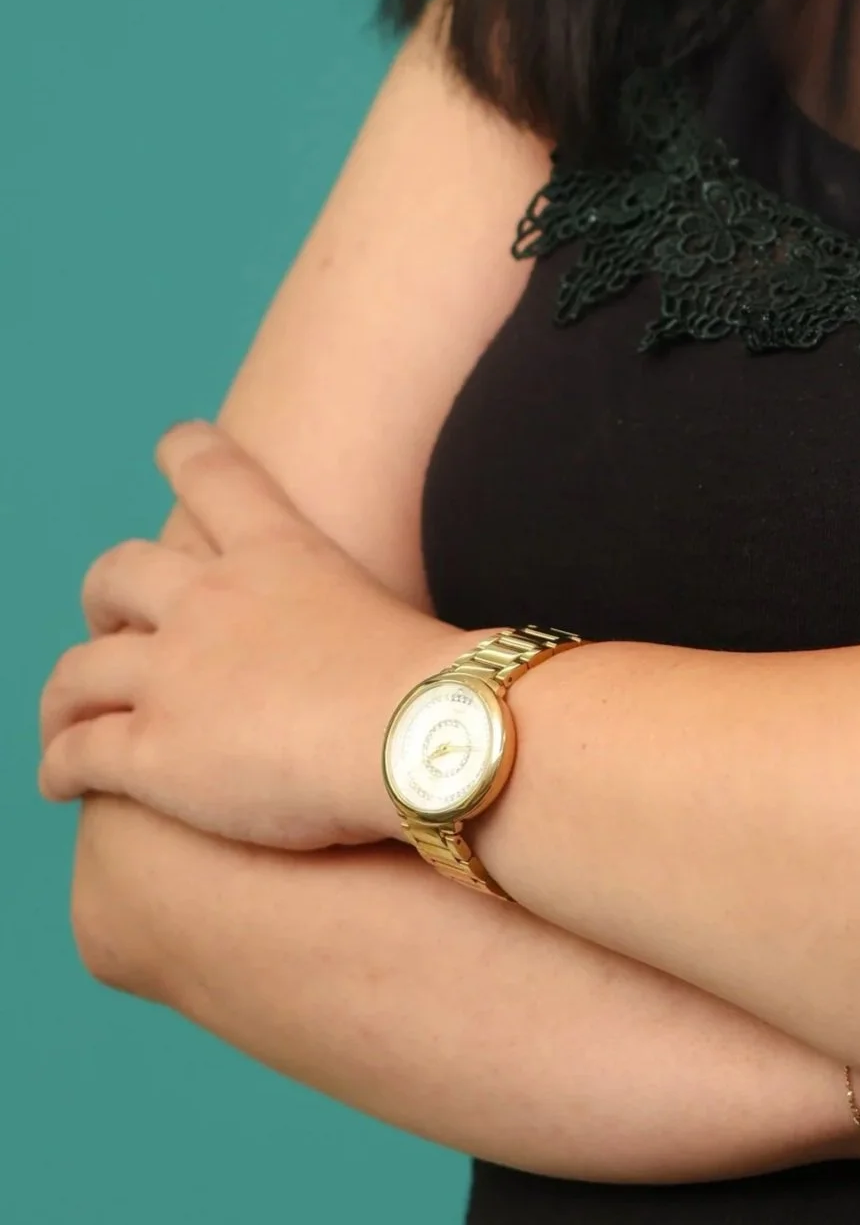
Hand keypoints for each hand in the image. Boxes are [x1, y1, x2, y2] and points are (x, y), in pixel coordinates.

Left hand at [38, 425, 463, 849]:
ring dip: (63, 696)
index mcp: (280, 555)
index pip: (216, 476)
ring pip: (78, 672)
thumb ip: (365, 618)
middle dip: (103, 596)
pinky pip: (76, 752)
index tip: (169, 442)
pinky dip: (58, 765)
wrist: (422, 735)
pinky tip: (60, 781)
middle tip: (111, 624)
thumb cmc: (436, 687)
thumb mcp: (399, 613)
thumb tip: (390, 657)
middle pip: (119, 573)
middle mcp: (211, 601)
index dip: (186, 452)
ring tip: (65, 719)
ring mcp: (173, 674)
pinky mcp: (151, 751)